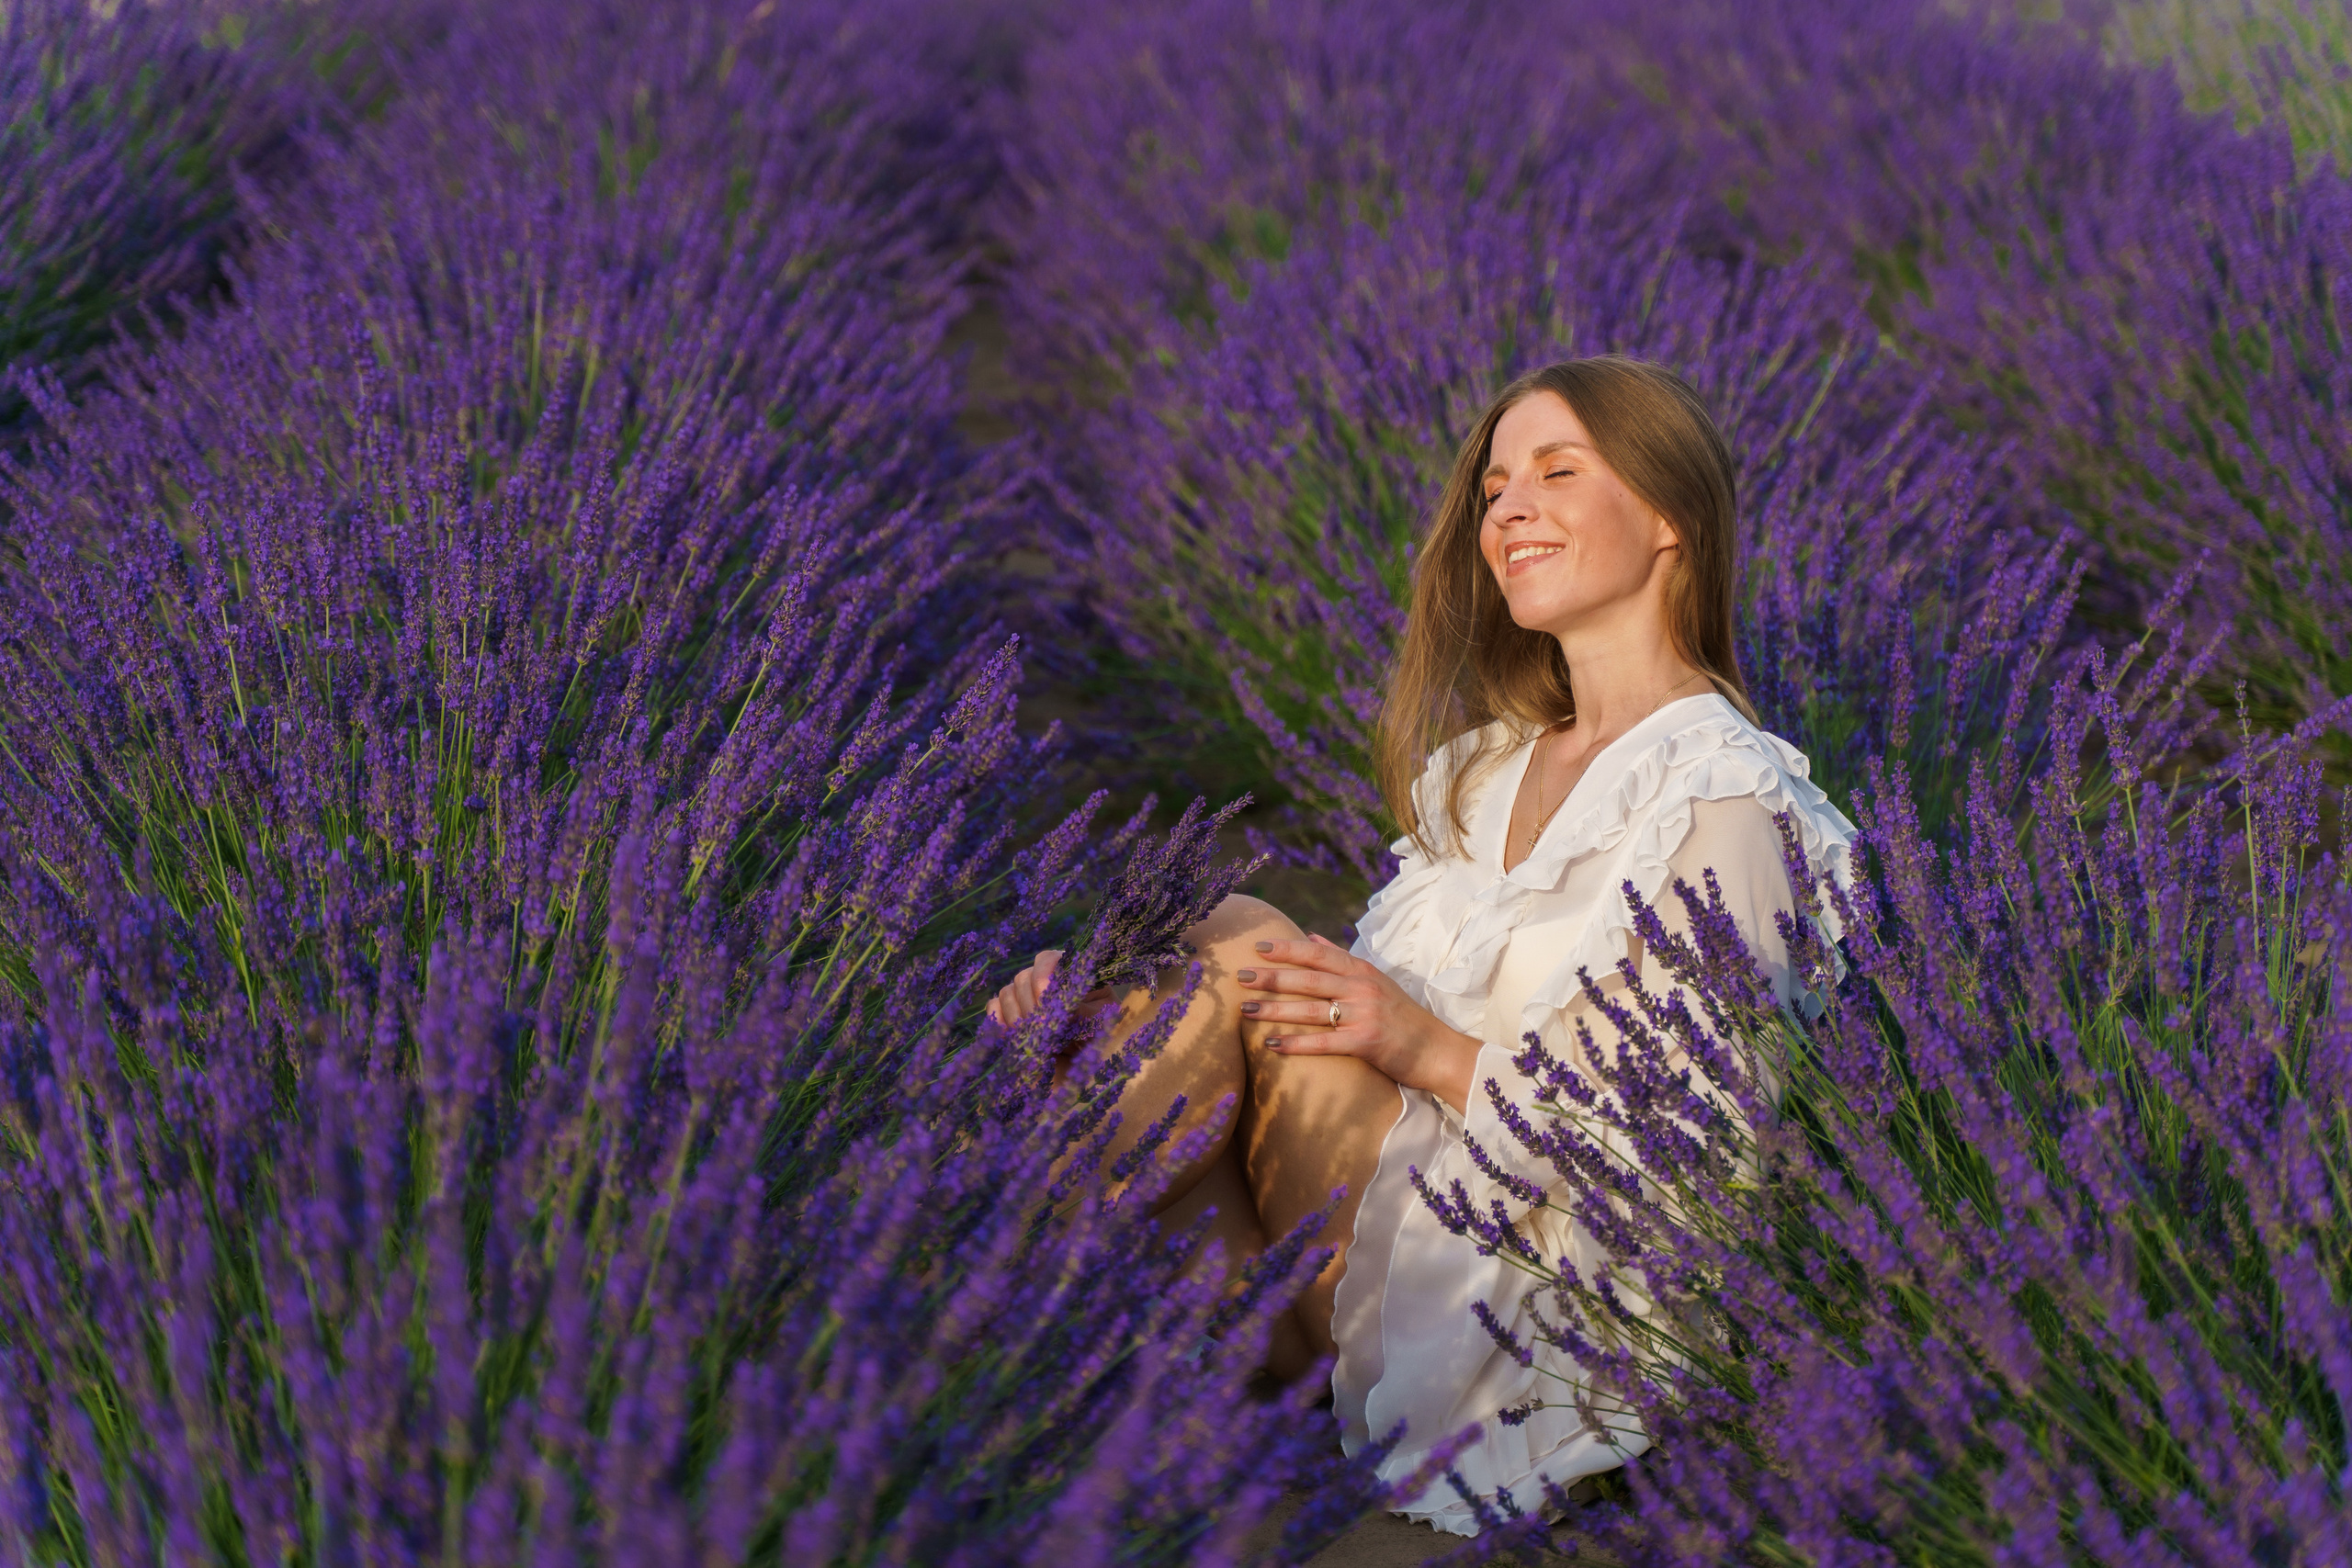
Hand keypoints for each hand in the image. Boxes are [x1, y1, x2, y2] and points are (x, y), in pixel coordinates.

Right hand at [985, 949, 1116, 1026]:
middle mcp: (1046, 982)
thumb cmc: (1106, 1039)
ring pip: (1007, 993)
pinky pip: (995, 1008)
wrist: (1093, 1067)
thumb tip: (1053, 1000)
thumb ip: (1081, 1008)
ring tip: (1032, 1037)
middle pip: (1024, 977)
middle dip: (1031, 1004)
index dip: (1043, 975)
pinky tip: (1008, 1036)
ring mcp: (1027, 998)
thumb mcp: (1101, 1022)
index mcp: (1073, 974)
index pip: (1049, 959)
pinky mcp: (1012, 1017)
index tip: (1045, 999)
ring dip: (1017, 1016)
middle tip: (1043, 1028)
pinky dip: (998, 1020)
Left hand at [1236, 934, 1482, 1110]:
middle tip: (1240, 976)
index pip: (1318, 954)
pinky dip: (1296, 1044)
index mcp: (1362, 971)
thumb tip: (1309, 935)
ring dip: (1275, 1009)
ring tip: (1245, 1009)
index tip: (1258, 946)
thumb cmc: (1403, 1016)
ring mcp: (1364, 1014)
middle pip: (1308, 979)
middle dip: (1271, 977)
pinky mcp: (1365, 1042)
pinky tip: (1272, 1045)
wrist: (1437, 1050)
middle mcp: (1362, 988)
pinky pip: (1323, 1042)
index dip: (1287, 949)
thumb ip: (1342, 958)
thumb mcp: (1376, 980)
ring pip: (1311, 1009)